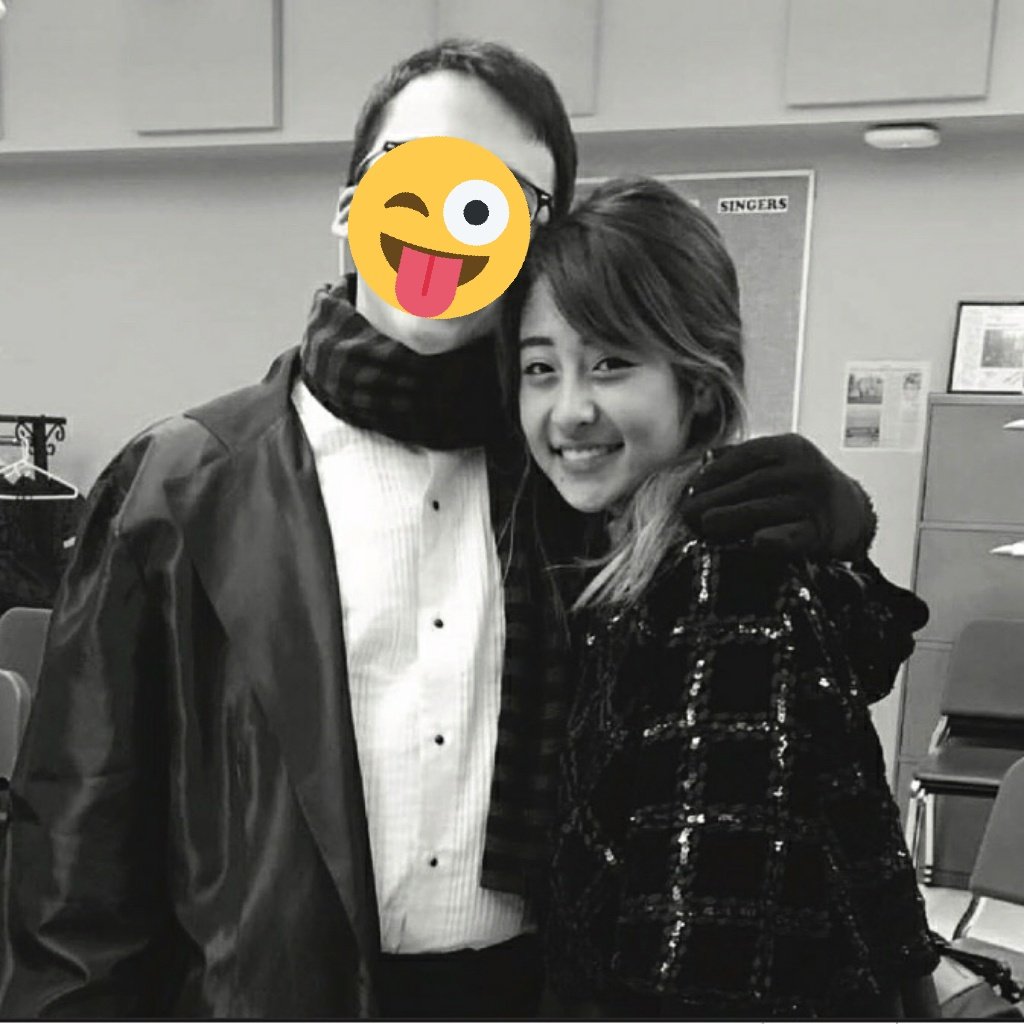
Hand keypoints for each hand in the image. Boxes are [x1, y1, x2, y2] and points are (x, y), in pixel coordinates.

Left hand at [680, 433, 876, 559]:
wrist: (851, 512)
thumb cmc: (802, 486)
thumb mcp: (780, 460)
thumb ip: (744, 458)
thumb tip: (704, 461)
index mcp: (790, 448)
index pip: (745, 457)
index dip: (714, 473)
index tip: (690, 489)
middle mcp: (804, 471)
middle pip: (751, 484)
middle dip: (714, 499)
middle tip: (687, 513)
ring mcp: (814, 502)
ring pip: (765, 509)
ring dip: (731, 518)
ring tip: (704, 526)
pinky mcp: (821, 533)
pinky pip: (794, 536)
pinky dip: (775, 540)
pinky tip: (755, 542)